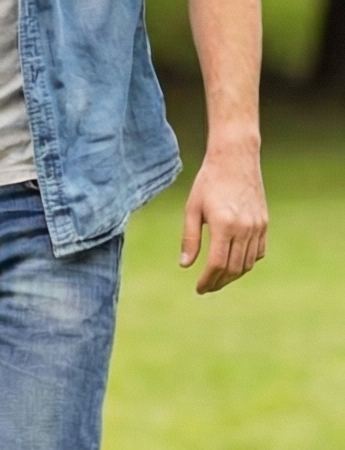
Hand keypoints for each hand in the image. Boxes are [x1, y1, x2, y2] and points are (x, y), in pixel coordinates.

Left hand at [180, 140, 266, 293]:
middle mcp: (245, 228)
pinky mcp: (264, 222)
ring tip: (217, 280)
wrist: (235, 160)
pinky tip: (234, 265)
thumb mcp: (192, 209)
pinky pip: (259, 251)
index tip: (198, 289)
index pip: (217, 264)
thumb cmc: (208, 183)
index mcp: (224, 225)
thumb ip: (189, 238)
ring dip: (232, 275)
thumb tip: (185, 265)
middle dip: (219, 282)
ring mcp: (258, 226)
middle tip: (206, 288)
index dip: (207, 280)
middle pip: (233, 268)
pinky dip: (247, 263)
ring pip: (247, 263)